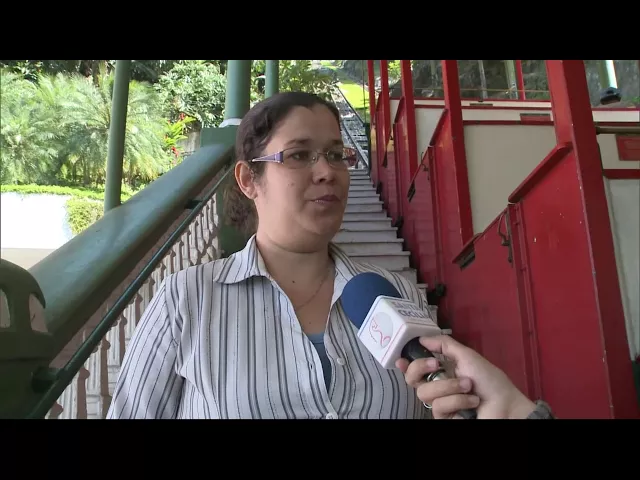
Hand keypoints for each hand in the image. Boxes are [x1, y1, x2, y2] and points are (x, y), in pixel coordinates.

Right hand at [395, 335, 535, 418]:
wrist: (505, 404)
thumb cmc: (489, 379)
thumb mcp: (467, 356)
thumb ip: (444, 345)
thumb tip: (422, 338)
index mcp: (441, 371)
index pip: (415, 368)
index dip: (405, 364)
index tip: (401, 359)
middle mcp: (437, 387)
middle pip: (412, 379)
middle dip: (421, 368)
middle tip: (437, 364)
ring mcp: (439, 404)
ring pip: (425, 393)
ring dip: (450, 387)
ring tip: (469, 387)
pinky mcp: (444, 418)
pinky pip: (439, 407)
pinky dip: (457, 401)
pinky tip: (472, 401)